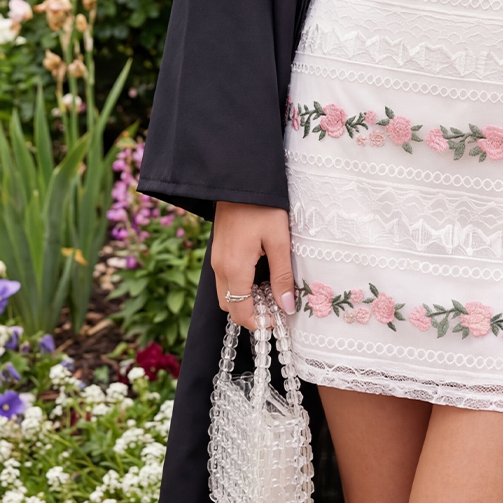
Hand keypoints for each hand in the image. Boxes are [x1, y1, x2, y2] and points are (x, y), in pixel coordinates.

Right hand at [211, 202, 294, 330]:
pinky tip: (259, 275)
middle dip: (251, 314)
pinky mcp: (218, 251)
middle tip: (276, 306)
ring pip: (226, 294)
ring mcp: (216, 259)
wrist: (241, 180)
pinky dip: (239, 286)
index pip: (241, 312)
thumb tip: (287, 306)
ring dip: (244, 300)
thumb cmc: (263, 206)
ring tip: (270, 290)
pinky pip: (225, 279)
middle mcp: (219, 267)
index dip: (260, 322)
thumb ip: (282, 275)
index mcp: (234, 268)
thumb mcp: (279, 240)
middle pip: (230, 307)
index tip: (279, 318)